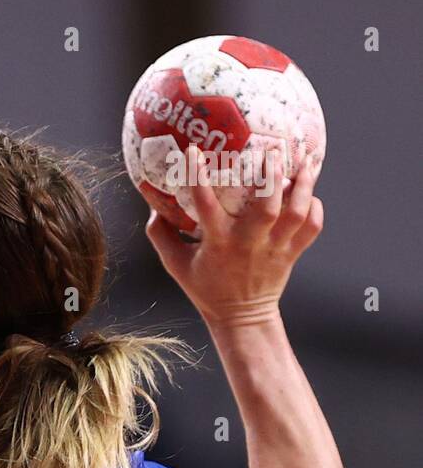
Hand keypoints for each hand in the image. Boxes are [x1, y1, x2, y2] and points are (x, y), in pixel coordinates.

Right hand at [140, 145, 322, 326]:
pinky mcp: (292, 254)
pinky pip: (311, 227)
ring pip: (297, 213)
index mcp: (218, 243)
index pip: (205, 205)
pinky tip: (310, 193)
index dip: (198, 176)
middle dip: (272, 175)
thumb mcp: (175, 265)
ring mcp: (274, 249)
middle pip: (268, 206)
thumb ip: (161, 236)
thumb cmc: (205, 288)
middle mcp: (248, 243)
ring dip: (304, 185)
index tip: (194, 151)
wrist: (241, 317)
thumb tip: (153, 207)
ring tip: (307, 161)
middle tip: (273, 149)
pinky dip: (314, 208)